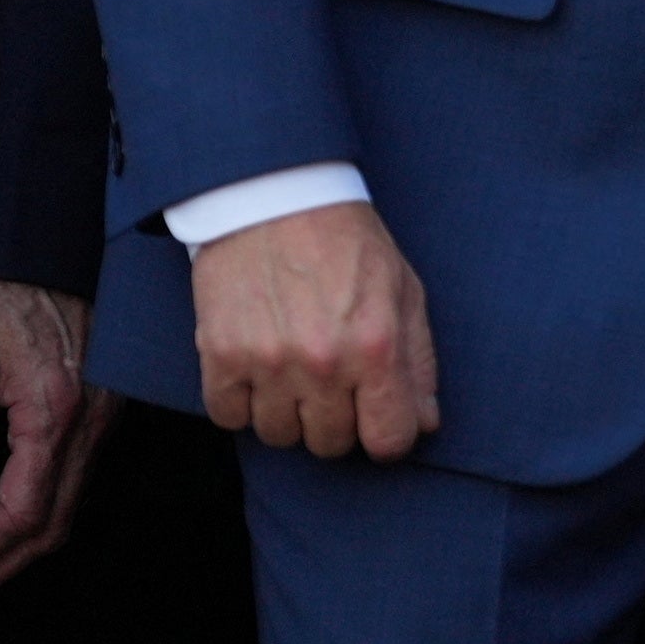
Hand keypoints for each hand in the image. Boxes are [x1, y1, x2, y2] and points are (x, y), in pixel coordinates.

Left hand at [0, 279, 109, 601]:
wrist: (41, 248)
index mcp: (51, 409)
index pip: (23, 510)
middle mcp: (88, 421)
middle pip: (52, 524)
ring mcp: (101, 418)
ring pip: (67, 509)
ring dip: (16, 548)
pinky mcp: (100, 413)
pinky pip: (75, 483)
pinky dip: (37, 518)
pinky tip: (1, 521)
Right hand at [190, 201, 439, 460]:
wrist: (274, 199)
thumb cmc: (348, 244)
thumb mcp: (404, 291)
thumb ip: (419, 361)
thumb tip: (425, 422)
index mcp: (376, 347)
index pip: (388, 440)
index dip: (387, 436)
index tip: (378, 419)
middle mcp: (322, 363)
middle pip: (330, 444)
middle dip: (336, 421)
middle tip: (332, 383)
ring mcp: (267, 363)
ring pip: (279, 436)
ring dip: (287, 412)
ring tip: (293, 369)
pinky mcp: (219, 355)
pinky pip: (228, 418)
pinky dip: (241, 403)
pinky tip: (256, 369)